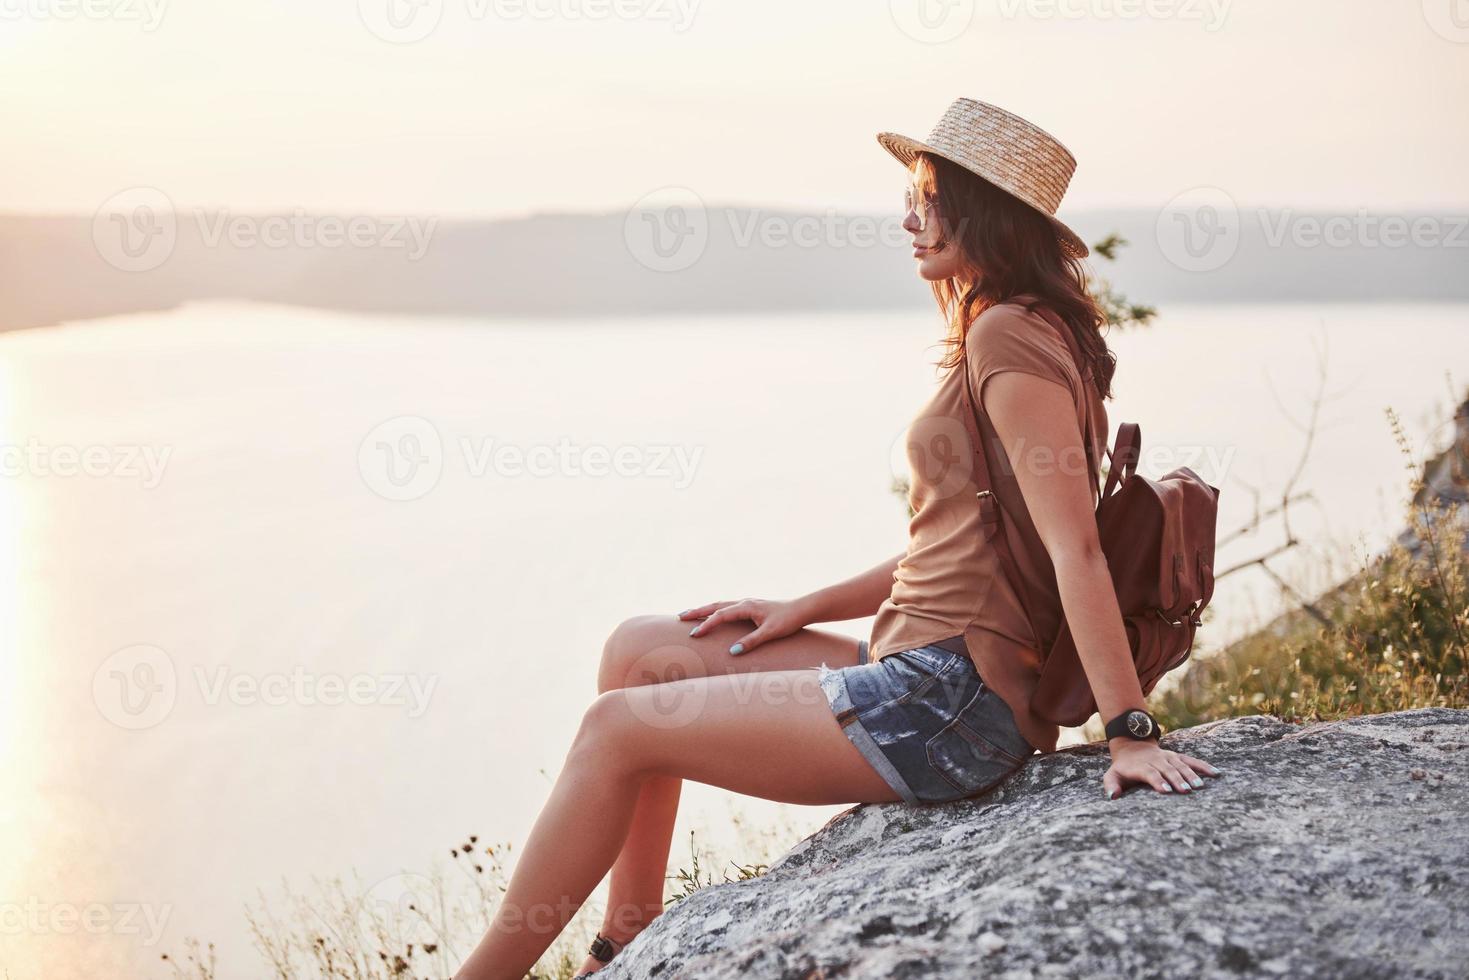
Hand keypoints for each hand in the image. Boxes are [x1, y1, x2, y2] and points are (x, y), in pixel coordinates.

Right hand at [676, 598, 809, 655]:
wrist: (803, 609)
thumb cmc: (788, 620)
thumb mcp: (770, 633)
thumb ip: (751, 642)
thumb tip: (732, 652)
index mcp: (746, 607)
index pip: (720, 616)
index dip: (706, 625)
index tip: (693, 634)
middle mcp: (744, 602)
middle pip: (715, 605)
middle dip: (697, 612)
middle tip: (679, 617)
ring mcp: (747, 603)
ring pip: (720, 604)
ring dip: (704, 609)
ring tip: (689, 614)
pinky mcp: (751, 607)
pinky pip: (727, 607)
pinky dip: (715, 610)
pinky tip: (712, 615)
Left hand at [1103, 739, 1219, 799]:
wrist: (1132, 747)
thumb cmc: (1123, 769)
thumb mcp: (1112, 775)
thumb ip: (1111, 785)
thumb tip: (1112, 796)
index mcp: (1140, 766)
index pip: (1150, 773)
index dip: (1158, 781)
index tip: (1166, 791)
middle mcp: (1156, 760)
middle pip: (1167, 769)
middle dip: (1176, 779)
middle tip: (1186, 790)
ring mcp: (1168, 757)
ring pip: (1180, 765)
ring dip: (1190, 774)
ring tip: (1199, 786)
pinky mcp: (1177, 756)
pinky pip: (1191, 760)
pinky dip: (1203, 766)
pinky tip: (1216, 773)